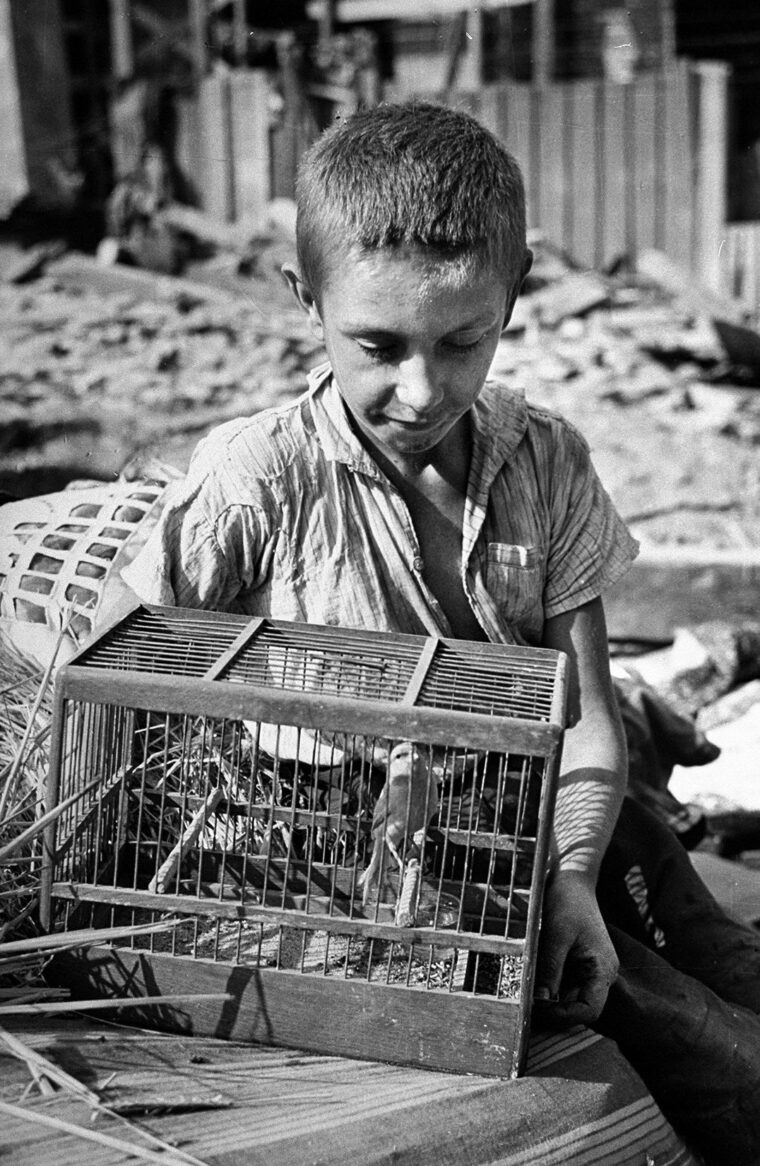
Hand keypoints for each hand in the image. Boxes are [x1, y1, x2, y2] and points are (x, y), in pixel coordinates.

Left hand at [533, 870, 618, 1026]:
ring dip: (550, 1000)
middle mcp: (600, 975)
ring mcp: (589, 970)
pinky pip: (565, 985)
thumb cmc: (568, 902)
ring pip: (570, 998)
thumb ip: (551, 969)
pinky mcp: (577, 965)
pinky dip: (549, 986)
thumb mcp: (557, 934)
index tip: (539, 1010)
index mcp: (603, 970)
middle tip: (528, 1005)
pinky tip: (533, 981)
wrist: (572, 881)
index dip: (565, 1016)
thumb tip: (541, 1001)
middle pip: (580, 1008)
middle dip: (555, 1011)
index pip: (590, 1011)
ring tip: (528, 994)